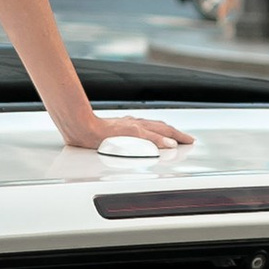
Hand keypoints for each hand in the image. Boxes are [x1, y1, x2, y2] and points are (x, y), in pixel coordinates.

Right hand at [59, 112, 193, 156]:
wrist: (79, 125)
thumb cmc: (89, 130)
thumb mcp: (108, 134)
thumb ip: (119, 138)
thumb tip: (125, 142)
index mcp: (130, 124)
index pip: (155, 127)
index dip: (169, 132)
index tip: (179, 137)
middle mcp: (134, 124)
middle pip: (161, 127)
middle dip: (177, 133)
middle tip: (189, 140)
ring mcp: (132, 128)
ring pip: (159, 130)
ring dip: (173, 135)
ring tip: (185, 141)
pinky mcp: (129, 133)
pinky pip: (149, 137)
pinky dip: (160, 140)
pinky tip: (170, 144)